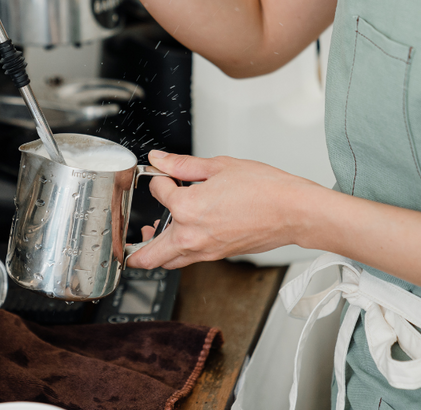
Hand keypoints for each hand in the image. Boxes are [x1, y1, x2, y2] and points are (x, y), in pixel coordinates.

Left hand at [127, 150, 320, 269]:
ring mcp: (205, 250)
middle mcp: (192, 235)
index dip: (159, 178)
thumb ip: (183, 164)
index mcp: (188, 209)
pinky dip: (179, 250)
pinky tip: (183, 234)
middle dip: (134, 250)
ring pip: (169, 261)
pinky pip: (189, 259)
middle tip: (125, 242)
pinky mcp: (218, 255)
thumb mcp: (219, 166)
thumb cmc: (265, 189)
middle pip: (149, 255)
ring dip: (156, 251)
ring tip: (153, 236)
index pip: (158, 193)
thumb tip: (160, 158)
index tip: (163, 173)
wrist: (295, 211)